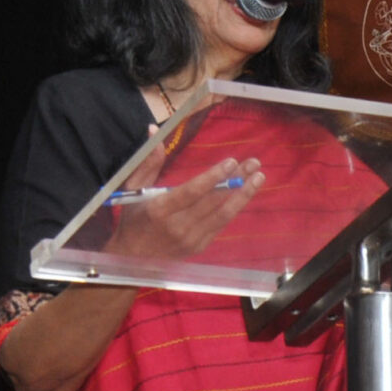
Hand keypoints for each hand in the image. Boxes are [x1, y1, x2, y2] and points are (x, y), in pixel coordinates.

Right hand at [104, 155, 264, 259]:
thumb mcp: (133, 189)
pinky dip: (234, 208)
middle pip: (213, 201)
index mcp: (159, 210)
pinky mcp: (200, 246)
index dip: (213, 177)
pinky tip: (245, 193)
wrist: (132, 259)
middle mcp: (178, 226)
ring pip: (223, 214)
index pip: (191, 191)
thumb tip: (155, 131)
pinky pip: (221, 224)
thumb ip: (148, 162)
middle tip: (253, 163)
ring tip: (258, 177)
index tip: (232, 162)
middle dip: (236, 180)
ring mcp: (191, 238)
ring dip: (243, 195)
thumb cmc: (133, 220)